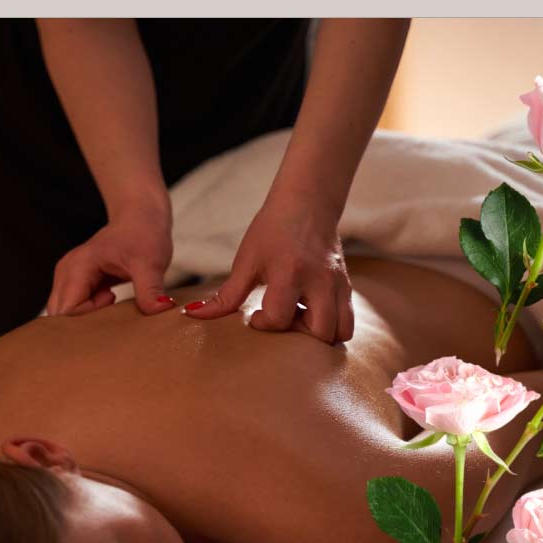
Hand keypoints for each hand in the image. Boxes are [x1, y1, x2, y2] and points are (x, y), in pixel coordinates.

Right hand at [46, 203, 175, 315]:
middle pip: (60, 315)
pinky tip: (110, 300)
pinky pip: (75, 307)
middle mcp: (66, 273)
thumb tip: (159, 310)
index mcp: (77, 268)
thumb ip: (150, 288)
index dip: (88, 319)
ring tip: (112, 300)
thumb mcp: (150, 262)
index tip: (112, 302)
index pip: (67, 310)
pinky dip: (91, 312)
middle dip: (84, 324)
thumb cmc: (143, 233)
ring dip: (88, 318)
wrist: (141, 215)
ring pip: (66, 313)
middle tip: (113, 308)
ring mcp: (69, 278)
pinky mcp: (78, 283)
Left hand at [183, 197, 354, 342]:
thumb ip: (226, 295)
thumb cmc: (272, 231)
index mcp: (290, 272)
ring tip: (298, 321)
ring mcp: (337, 284)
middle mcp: (319, 280)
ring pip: (341, 331)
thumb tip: (194, 315)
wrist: (307, 204)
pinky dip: (330, 327)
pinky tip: (309, 314)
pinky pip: (347, 321)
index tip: (255, 316)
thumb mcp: (246, 261)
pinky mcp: (346, 286)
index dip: (264, 324)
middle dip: (299, 339)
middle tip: (282, 323)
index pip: (280, 316)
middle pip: (320, 331)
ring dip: (319, 336)